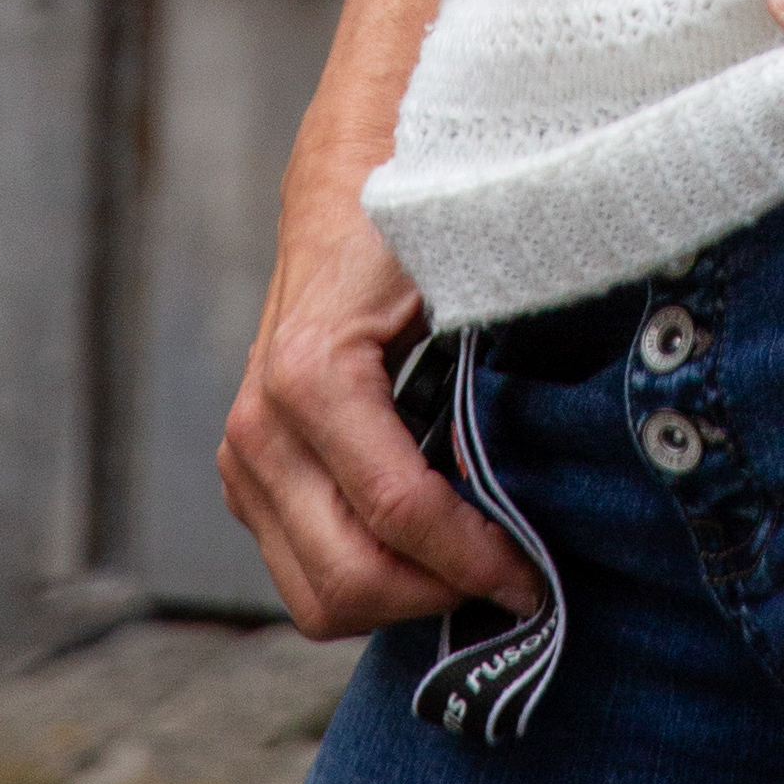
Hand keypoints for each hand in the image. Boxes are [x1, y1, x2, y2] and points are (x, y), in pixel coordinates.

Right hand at [218, 184, 538, 640]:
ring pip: (316, 597)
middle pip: (347, 577)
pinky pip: (303, 571)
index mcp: (310, 375)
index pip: (395, 510)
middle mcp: (259, 426)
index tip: (534, 574)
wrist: (345, 183)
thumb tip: (540, 483)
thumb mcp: (459, 282)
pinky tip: (429, 548)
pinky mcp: (246, 477)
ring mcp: (242, 458)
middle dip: (437, 594)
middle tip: (512, 581)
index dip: (471, 556)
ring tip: (473, 571)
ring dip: (402, 601)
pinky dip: (369, 580)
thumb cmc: (410, 227)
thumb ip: (485, 377)